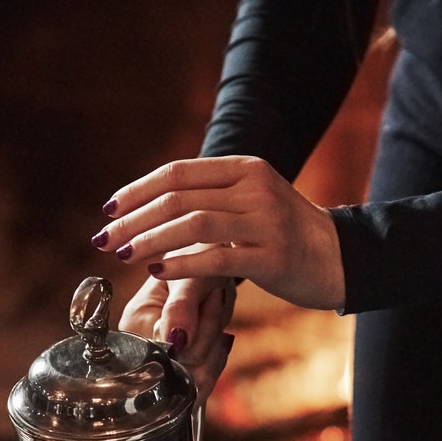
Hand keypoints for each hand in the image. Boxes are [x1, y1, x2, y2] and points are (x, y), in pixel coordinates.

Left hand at [96, 156, 344, 311]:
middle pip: (179, 197)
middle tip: (104, 239)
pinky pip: (219, 258)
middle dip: (134, 219)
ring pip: (194, 224)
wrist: (337, 258)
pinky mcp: (273, 257)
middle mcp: (255, 188)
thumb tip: (151, 206)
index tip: (108, 209)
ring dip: (151, 240)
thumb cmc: (284, 236)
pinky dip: (183, 264)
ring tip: (124, 255)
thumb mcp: (250, 202)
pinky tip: (158, 271)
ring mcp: (266, 221)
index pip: (178, 172)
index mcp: (245, 169)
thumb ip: (210, 198)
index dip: (138, 190)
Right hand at [116, 273, 237, 400]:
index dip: (195, 337)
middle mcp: (141, 349)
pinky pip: (202, 383)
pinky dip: (217, 357)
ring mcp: (159, 364)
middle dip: (208, 339)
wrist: (207, 262)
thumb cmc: (196, 260)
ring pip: (196, 381)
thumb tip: (176, 342)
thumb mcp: (191, 277)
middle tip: (213, 300)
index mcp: (135, 323)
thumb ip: (181, 307)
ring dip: (215, 347)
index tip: (205, 301)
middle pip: (182, 372)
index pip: (164, 354)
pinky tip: (216, 333)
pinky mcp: (176, 372)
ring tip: (213, 311)